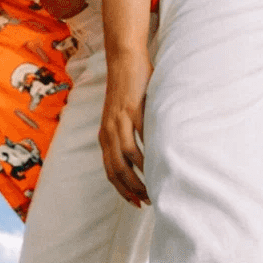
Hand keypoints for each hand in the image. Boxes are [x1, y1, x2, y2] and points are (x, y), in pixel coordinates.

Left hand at [99, 48, 151, 206]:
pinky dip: (147, 151)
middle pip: (116, 169)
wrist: (124, 60)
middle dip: (131, 188)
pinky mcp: (132, 108)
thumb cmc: (128, 89)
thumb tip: (142, 156)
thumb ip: (129, 134)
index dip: (122, 189)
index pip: (110, 170)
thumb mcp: (123, 117)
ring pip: (126, 156)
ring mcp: (119, 120)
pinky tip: (157, 161)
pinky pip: (139, 135)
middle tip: (149, 200)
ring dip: (140, 174)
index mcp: (105, 135)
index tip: (136, 202)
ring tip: (155, 185)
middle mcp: (108, 131)